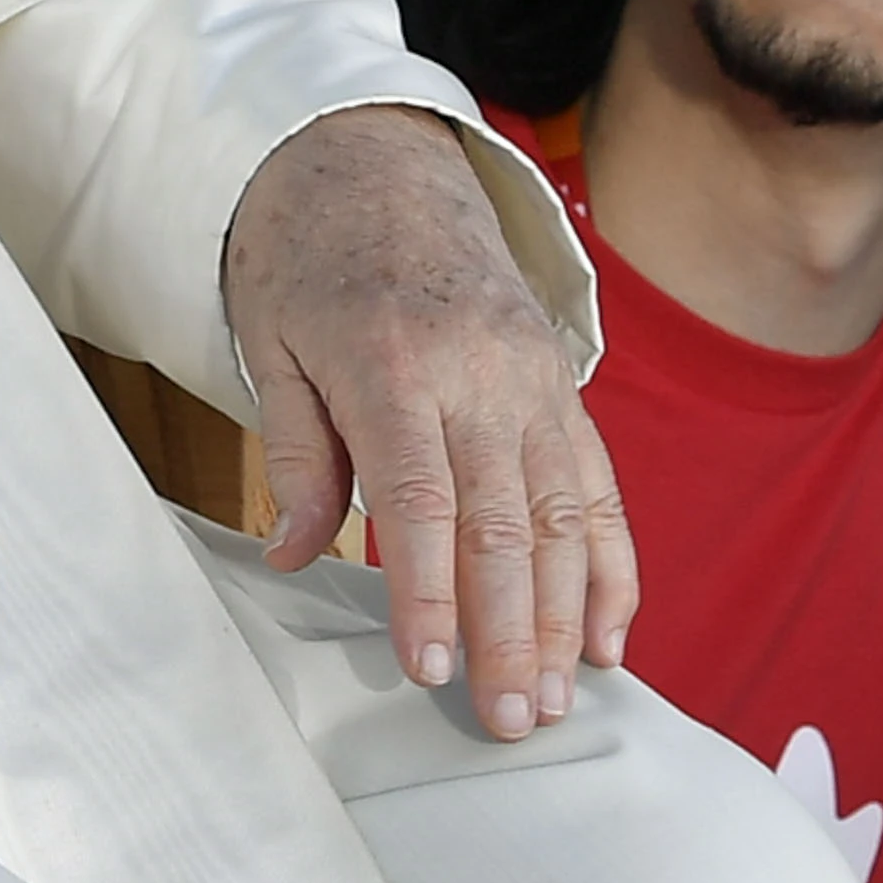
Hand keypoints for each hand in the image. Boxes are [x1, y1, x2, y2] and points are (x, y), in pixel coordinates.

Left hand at [221, 107, 633, 729]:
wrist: (375, 161)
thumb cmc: (307, 263)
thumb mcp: (272, 345)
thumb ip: (296, 455)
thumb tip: (295, 560)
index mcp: (393, 364)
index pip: (421, 499)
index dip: (429, 592)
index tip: (431, 670)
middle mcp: (479, 373)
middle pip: (505, 520)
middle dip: (511, 629)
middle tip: (512, 720)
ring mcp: (532, 378)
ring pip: (565, 512)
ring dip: (566, 614)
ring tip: (560, 699)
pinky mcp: (561, 383)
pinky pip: (597, 484)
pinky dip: (610, 563)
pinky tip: (607, 635)